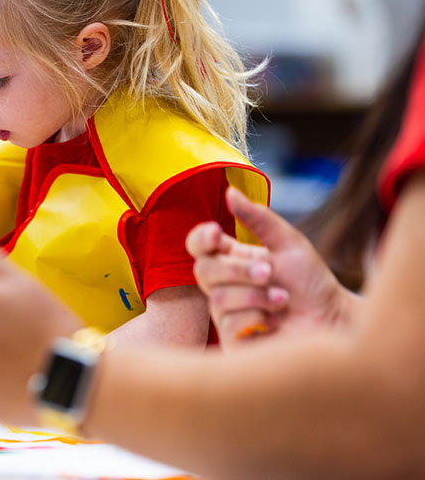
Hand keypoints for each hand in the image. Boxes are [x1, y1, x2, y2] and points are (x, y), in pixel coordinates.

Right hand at [188, 187, 358, 347]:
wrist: (333, 321)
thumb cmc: (312, 283)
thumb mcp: (288, 243)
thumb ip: (258, 218)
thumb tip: (230, 191)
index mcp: (231, 259)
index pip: (198, 246)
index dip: (201, 239)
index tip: (218, 233)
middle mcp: (224, 286)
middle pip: (203, 271)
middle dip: (238, 270)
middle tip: (269, 272)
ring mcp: (226, 314)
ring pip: (218, 299)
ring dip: (256, 296)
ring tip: (282, 300)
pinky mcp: (233, 341)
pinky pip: (229, 325)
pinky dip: (257, 319)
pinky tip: (275, 322)